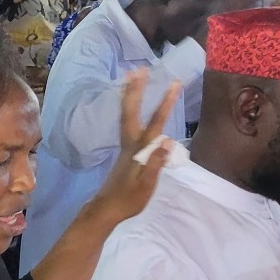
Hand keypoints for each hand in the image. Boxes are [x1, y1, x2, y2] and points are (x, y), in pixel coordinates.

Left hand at [81, 70, 177, 225]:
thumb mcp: (146, 185)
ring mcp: (126, 147)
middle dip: (136, 90)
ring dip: (131, 97)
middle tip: (139, 70)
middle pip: (131, 113)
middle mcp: (129, 145)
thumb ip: (155, 163)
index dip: (164, 104)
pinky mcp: (125, 153)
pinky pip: (128, 124)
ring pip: (127, 117)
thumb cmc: (128, 200)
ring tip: (133, 79)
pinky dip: (130, 110)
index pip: (154, 124)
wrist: (106, 210)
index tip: (174, 84)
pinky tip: (134, 107)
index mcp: (137, 151)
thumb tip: (168, 141)